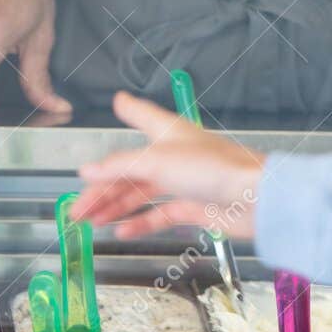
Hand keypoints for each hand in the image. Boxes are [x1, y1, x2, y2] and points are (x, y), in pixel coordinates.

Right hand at [74, 93, 263, 239]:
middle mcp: (174, 156)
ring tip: (91, 223)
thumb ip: (120, 166)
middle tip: (76, 209)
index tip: (118, 101)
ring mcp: (184, 182)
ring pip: (141, 194)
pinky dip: (139, 222)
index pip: (143, 115)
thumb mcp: (157, 161)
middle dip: (102, 188)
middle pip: (131, 169)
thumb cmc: (215, 168)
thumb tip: (87, 169)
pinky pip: (159, 214)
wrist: (255, 199)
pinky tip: (122, 230)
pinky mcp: (194, 207)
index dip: (130, 108)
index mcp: (168, 133)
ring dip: (115, 208)